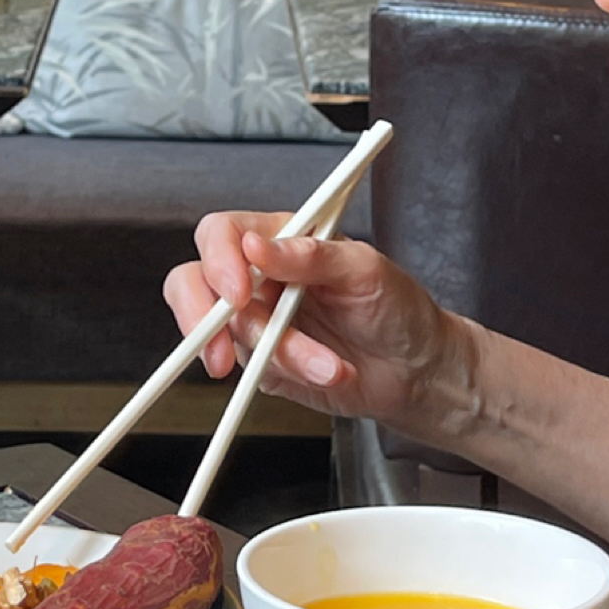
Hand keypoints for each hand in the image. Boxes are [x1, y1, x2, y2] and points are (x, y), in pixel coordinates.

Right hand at [157, 210, 467, 429]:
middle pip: (193, 283)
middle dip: (204, 318)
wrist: (415, 370)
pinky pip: (248, 368)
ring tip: (327, 364)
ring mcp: (256, 321)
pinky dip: (285, 374)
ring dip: (278, 355)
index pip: (223, 234)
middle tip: (229, 346)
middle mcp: (260, 276)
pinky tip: (322, 372)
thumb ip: (310, 255)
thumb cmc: (397, 308)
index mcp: (281, 238)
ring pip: (223, 336)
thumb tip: (257, 246)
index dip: (219, 260)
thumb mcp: (364, 270)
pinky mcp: (261, 362)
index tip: (239, 292)